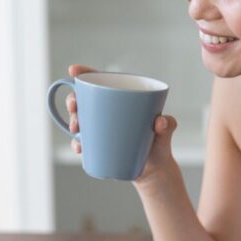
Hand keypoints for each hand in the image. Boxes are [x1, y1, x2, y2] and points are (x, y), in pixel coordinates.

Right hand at [65, 64, 179, 183]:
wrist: (155, 170)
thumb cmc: (160, 144)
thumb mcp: (166, 131)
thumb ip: (168, 124)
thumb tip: (160, 122)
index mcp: (122, 99)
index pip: (102, 81)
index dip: (85, 73)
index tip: (73, 70)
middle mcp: (108, 112)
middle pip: (85, 99)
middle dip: (73, 99)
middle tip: (74, 106)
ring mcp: (101, 129)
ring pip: (80, 120)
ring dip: (73, 121)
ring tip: (77, 129)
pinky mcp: (99, 146)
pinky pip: (83, 142)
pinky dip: (78, 144)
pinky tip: (79, 146)